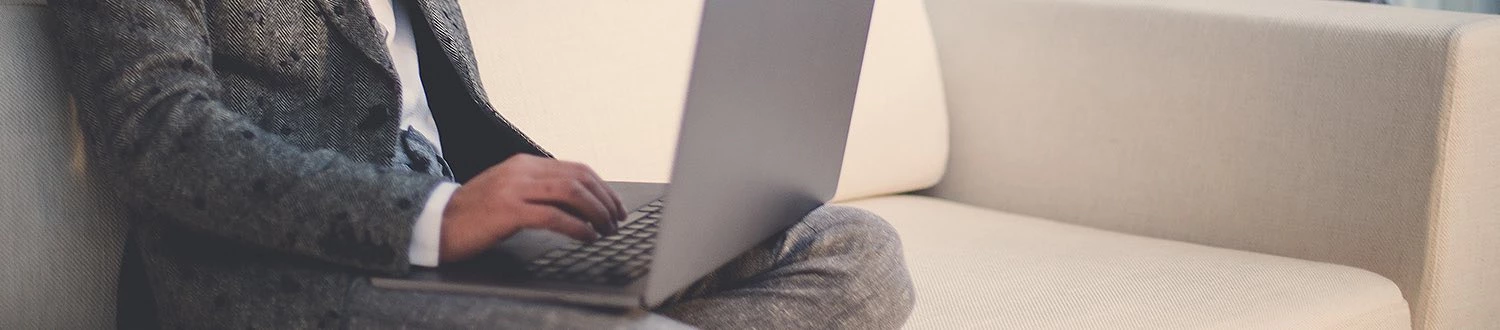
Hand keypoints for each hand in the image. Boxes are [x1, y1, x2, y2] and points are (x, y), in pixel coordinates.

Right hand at [438, 154, 625, 262]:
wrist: (437, 223)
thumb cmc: (475, 214)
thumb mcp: (510, 193)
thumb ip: (539, 191)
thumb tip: (577, 205)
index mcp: (524, 164)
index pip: (575, 168)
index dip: (601, 187)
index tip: (614, 205)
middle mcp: (521, 171)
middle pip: (578, 177)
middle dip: (604, 199)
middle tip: (616, 219)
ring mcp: (514, 189)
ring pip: (570, 193)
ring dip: (595, 212)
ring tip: (605, 229)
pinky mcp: (508, 211)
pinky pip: (553, 216)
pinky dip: (577, 227)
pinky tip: (586, 237)